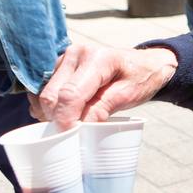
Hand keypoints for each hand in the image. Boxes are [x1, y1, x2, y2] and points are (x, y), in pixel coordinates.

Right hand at [32, 44, 177, 128]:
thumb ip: (103, 109)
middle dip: (58, 119)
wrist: (146, 64)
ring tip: (72, 124)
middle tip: (73, 136)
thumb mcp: (129, 95)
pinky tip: (66, 114)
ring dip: (53, 113)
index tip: (70, 138)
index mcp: (97, 59)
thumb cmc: (140, 78)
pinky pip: (46, 90)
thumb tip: (78, 127)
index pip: (70, 94)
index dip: (66, 119)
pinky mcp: (60, 66)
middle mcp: (76, 53)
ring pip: (45, 94)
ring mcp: (65, 58)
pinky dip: (52, 106)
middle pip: (52, 95)